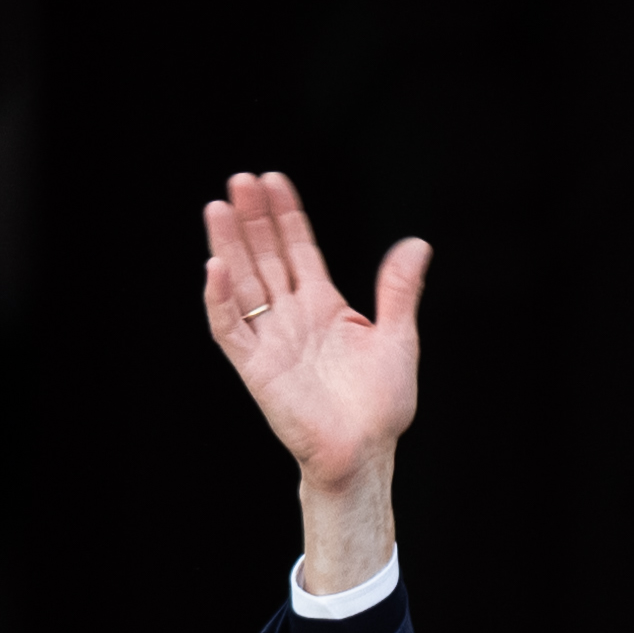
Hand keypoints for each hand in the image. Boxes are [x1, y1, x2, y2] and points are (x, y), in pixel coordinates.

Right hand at [202, 170, 428, 590]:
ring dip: (229, 247)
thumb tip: (417, 243)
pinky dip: (220, 300)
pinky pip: (230, 330)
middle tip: (241, 179)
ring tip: (218, 207)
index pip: (298, 250)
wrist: (364, 454)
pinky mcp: (256, 368)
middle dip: (253, 220)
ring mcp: (271, 341)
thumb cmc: (381, 406)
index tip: (274, 180)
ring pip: (243, 283)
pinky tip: (216, 267)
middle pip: (266, 257)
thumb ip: (399, 290)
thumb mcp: (398, 338)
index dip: (285, 216)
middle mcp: (292, 318)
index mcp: (324, 307)